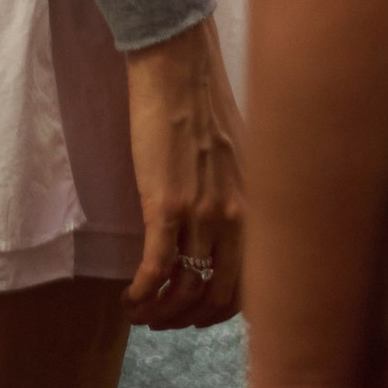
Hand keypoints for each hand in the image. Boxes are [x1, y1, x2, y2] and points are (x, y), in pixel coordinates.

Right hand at [122, 17, 244, 327]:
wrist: (177, 65)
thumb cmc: (205, 103)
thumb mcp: (241, 160)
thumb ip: (241, 200)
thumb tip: (231, 235)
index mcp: (258, 208)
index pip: (253, 287)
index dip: (224, 313)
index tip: (200, 318)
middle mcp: (237, 217)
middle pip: (218, 299)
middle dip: (189, 320)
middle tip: (165, 322)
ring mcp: (202, 213)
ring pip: (184, 289)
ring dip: (161, 313)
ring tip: (141, 313)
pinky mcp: (165, 204)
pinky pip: (155, 268)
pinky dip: (141, 294)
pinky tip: (128, 298)